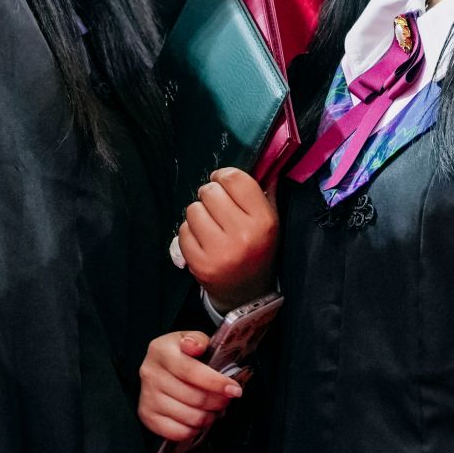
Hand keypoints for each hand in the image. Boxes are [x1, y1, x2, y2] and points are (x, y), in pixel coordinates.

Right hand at [138, 331, 241, 442]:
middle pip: (193, 397)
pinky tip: (197, 419)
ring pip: (188, 416)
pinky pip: (176, 432)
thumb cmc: (180, 354)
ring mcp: (147, 396)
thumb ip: (198, 340)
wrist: (159, 366)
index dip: (217, 383)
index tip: (234, 389)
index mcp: (161, 350)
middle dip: (217, 401)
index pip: (192, 371)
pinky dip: (193, 430)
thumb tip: (195, 347)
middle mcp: (151, 373)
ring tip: (213, 409)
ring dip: (208, 417)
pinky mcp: (147, 415)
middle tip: (226, 400)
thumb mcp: (191, 338)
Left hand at [178, 167, 278, 312]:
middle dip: (210, 195)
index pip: (235, 178)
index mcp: (264, 221)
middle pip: (210, 192)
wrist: (248, 295)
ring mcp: (220, 252)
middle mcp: (243, 235)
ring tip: (210, 226)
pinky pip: (183, 231)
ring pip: (193, 210)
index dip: (224, 176)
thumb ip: (266, 190)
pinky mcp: (200, 264)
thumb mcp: (271, 221)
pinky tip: (203, 241)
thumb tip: (264, 157)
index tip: (223, 182)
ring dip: (199, 214)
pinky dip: (189, 233)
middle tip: (217, 208)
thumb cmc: (259, 249)